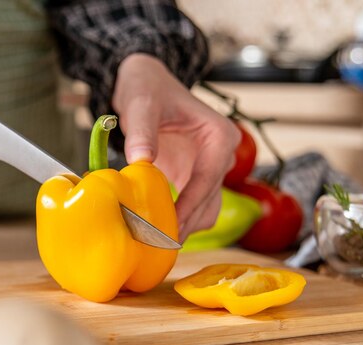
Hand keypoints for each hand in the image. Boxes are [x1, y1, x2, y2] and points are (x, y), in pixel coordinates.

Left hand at [113, 54, 239, 240]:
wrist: (146, 84)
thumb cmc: (147, 90)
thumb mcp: (142, 104)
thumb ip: (142, 131)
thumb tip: (141, 160)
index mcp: (219, 136)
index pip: (207, 179)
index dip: (189, 206)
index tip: (170, 227)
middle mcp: (222, 155)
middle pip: (210, 200)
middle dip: (186, 222)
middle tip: (157, 242)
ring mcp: (210, 168)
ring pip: (206, 209)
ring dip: (185, 226)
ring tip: (155, 240)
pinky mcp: (194, 177)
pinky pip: (193, 206)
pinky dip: (178, 218)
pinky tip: (155, 227)